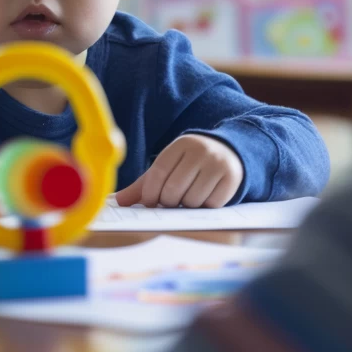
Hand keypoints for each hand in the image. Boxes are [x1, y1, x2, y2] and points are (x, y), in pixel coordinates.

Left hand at [114, 134, 243, 208]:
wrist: (228, 152)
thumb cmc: (189, 165)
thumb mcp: (168, 167)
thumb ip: (144, 184)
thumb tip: (119, 201)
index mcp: (181, 145)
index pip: (158, 172)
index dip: (150, 193)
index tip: (149, 202)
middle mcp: (201, 151)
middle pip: (174, 189)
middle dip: (168, 202)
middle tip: (170, 202)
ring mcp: (218, 163)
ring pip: (192, 200)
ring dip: (186, 206)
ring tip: (187, 197)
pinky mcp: (232, 178)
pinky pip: (211, 204)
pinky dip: (204, 207)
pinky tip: (204, 198)